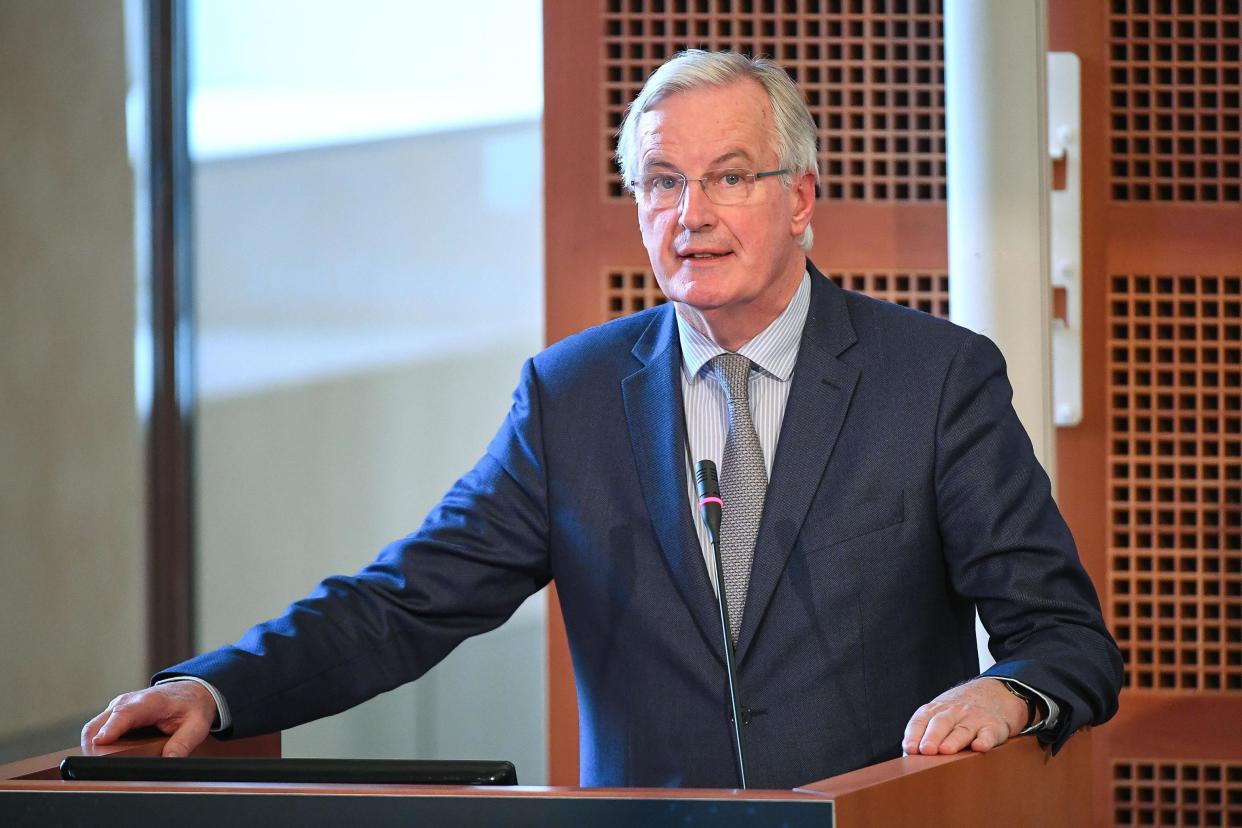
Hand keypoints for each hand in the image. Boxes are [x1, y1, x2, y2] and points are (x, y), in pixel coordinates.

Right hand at [81, 681, 216, 757]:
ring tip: (106, 766)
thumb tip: (169, 761)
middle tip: (104, 768)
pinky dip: (96, 745)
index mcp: (149, 702)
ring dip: (93, 748)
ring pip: (92, 730)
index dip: (111, 729)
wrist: (191, 691)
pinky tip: (107, 757)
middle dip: (94, 748)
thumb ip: (183, 743)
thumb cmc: (192, 706)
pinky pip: (96, 731)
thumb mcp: (197, 725)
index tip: (101, 743)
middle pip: (98, 725)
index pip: (124, 714)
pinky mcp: (113, 715)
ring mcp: (117, 708)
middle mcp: (128, 702)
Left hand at [902, 678, 1028, 755]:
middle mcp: (954, 712)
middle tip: (925, 751)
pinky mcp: (993, 726)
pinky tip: (979, 747)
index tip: (909, 749)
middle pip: (940, 724)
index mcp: (936, 710)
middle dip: (932, 737)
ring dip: (954, 741)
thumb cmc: (959, 712)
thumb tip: (908, 757)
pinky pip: (989, 733)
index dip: (913, 734)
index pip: (921, 720)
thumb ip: (923, 732)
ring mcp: (974, 718)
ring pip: (962, 730)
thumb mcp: (940, 713)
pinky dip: (985, 740)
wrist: (994, 693)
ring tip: (945, 750)